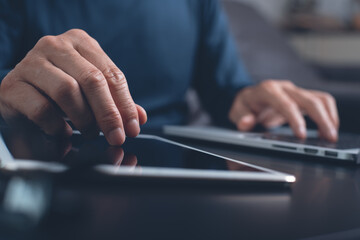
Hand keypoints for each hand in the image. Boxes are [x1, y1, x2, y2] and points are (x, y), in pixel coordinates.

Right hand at [0, 29, 146, 144]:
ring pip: (67, 91)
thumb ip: (115, 101)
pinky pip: (42, 109)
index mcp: (80, 42)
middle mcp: (55, 45)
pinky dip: (57, 126)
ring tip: (88, 132)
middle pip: (92, 80)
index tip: (132, 128)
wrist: (21, 92)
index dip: (125, 104)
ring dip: (83, 119)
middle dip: (108, 113)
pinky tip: (63, 131)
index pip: (111, 74)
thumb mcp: (91, 90)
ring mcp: (31, 62)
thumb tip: (139, 118)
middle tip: (115, 136)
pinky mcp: (13, 85)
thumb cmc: (61, 89)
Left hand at [228, 80, 338, 141]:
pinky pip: (322, 101)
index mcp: (268, 90)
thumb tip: (246, 122)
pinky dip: (329, 113)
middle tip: (328, 137)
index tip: (302, 135)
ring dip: (330, 116)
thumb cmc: (245, 104)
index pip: (285, 103)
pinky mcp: (303, 97)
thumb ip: (240, 117)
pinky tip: (330, 128)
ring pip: (320, 98)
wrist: (250, 96)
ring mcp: (296, 91)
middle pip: (309, 99)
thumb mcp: (236, 111)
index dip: (295, 119)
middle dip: (321, 119)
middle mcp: (285, 88)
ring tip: (332, 135)